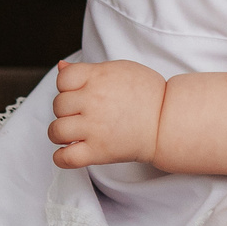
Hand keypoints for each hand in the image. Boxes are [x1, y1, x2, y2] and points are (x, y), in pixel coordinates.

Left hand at [48, 60, 165, 168]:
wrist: (170, 121)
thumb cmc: (148, 94)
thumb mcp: (119, 70)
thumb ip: (88, 70)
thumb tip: (61, 67)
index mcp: (97, 78)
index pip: (62, 79)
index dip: (66, 86)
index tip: (77, 93)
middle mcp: (93, 101)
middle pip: (58, 105)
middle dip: (66, 110)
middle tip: (82, 114)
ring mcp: (95, 127)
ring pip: (56, 130)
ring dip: (60, 133)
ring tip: (74, 133)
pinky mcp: (100, 151)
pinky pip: (66, 158)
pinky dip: (61, 157)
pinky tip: (69, 151)